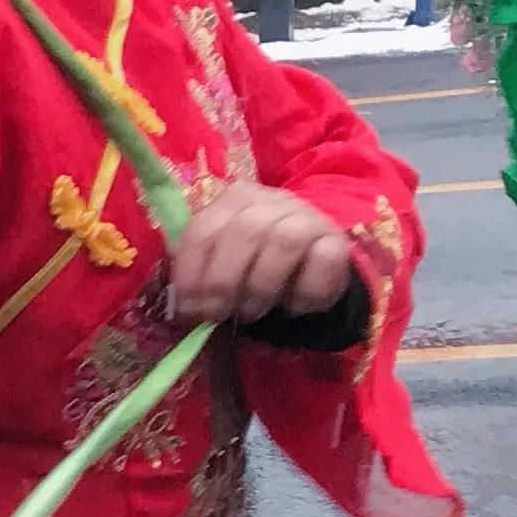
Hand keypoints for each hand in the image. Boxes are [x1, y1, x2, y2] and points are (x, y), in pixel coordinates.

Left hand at [163, 180, 353, 326]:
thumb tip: (180, 308)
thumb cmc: (254, 269)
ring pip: (284, 242)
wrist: (309, 271)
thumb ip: (198, 277)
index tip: (188, 309)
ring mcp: (307, 217)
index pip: (202, 229)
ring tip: (251, 312)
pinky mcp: (336, 242)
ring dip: (261, 286)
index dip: (190, 273)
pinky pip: (323, 262)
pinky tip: (292, 308)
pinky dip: (303, 293)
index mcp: (232, 201)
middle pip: (243, 232)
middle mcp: (270, 201)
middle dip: (223, 282)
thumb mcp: (220, 266)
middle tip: (218, 315)